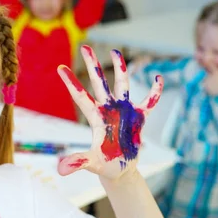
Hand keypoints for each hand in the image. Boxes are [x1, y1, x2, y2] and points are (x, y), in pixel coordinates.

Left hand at [57, 46, 163, 180]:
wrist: (119, 170)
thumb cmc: (103, 165)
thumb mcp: (91, 163)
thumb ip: (77, 162)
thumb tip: (60, 169)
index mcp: (95, 118)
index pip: (80, 96)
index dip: (71, 82)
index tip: (59, 67)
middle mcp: (107, 110)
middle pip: (99, 83)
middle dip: (93, 65)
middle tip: (85, 46)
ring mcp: (123, 111)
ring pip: (122, 85)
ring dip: (121, 69)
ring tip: (116, 51)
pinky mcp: (138, 118)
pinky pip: (148, 101)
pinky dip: (154, 91)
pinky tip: (158, 78)